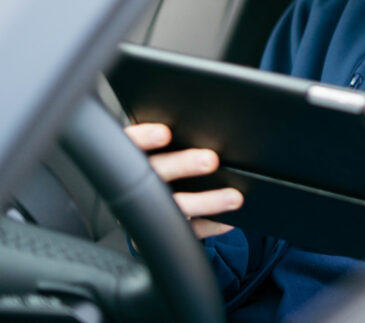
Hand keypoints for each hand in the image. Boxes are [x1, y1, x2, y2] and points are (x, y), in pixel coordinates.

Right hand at [124, 123, 242, 239]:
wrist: (138, 212)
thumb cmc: (159, 168)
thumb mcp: (154, 151)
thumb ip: (173, 143)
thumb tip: (201, 129)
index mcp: (131, 158)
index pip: (130, 143)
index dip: (144, 138)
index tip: (165, 134)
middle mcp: (134, 185)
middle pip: (155, 172)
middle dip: (183, 165)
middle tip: (211, 160)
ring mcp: (144, 211)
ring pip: (173, 206)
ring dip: (206, 202)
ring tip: (233, 198)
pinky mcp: (155, 233)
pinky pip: (185, 230)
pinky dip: (208, 226)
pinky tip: (227, 222)